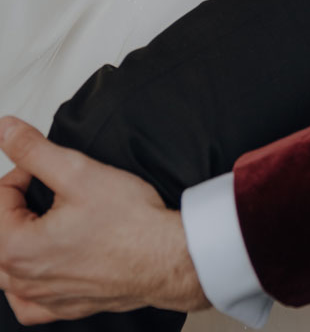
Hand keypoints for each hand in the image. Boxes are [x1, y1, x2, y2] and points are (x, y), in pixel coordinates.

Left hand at [0, 118, 209, 321]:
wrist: (165, 257)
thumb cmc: (128, 221)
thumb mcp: (77, 172)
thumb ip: (34, 150)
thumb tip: (5, 129)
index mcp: (16, 247)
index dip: (24, 172)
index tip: (48, 167)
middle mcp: (22, 279)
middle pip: (1, 231)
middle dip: (20, 204)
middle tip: (53, 187)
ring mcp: (42, 298)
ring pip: (8, 270)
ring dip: (20, 239)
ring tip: (49, 218)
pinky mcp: (62, 309)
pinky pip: (27, 302)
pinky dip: (26, 284)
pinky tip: (43, 265)